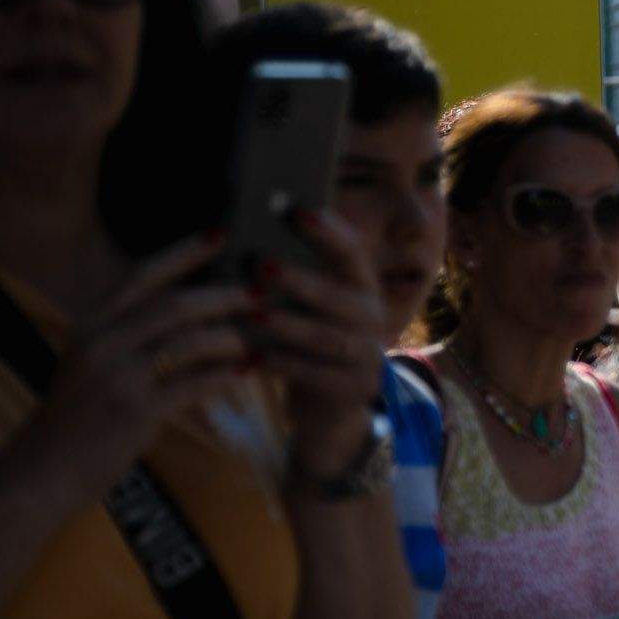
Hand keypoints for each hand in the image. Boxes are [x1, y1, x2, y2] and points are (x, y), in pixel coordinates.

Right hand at [31, 231, 251, 486]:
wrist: (42, 472)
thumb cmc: (76, 418)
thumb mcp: (91, 365)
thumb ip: (129, 336)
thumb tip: (191, 312)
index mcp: (89, 324)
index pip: (142, 276)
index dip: (184, 253)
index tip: (220, 235)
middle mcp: (101, 343)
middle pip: (175, 304)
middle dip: (224, 296)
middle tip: (260, 294)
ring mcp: (117, 376)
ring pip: (190, 341)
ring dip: (231, 337)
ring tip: (257, 338)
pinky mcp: (135, 411)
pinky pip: (195, 383)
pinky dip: (225, 375)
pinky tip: (247, 371)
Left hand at [253, 210, 389, 477]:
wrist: (330, 409)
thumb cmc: (306, 343)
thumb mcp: (309, 308)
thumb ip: (290, 277)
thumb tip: (246, 236)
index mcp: (360, 288)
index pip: (350, 252)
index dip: (326, 231)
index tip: (292, 209)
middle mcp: (371, 318)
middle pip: (340, 296)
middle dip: (300, 280)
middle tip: (261, 265)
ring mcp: (367, 355)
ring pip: (327, 337)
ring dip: (288, 325)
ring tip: (252, 317)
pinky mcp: (353, 389)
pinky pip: (315, 375)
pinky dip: (283, 366)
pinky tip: (252, 359)